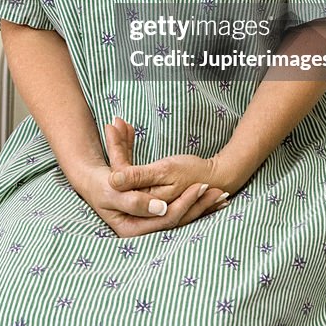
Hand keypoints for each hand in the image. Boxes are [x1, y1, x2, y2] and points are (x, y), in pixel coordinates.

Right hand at [75, 162, 224, 237]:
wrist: (97, 182)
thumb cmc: (103, 184)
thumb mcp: (114, 191)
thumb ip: (135, 201)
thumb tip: (161, 208)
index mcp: (132, 229)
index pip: (166, 219)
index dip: (184, 203)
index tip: (199, 186)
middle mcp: (144, 231)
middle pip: (177, 220)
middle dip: (199, 205)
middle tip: (217, 190)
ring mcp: (151, 224)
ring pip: (182, 217)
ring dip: (203, 206)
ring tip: (221, 195)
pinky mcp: (156, 216)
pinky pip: (181, 212)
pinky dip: (197, 205)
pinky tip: (214, 202)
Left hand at [105, 116, 229, 207]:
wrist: (215, 177)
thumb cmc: (193, 173)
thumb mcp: (165, 171)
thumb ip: (139, 177)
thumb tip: (111, 182)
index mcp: (143, 202)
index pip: (121, 177)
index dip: (115, 151)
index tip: (111, 127)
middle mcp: (141, 203)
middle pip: (121, 172)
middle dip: (117, 144)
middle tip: (112, 122)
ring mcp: (145, 196)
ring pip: (127, 169)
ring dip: (122, 143)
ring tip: (119, 123)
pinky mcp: (149, 187)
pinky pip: (135, 169)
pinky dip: (131, 149)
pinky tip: (128, 131)